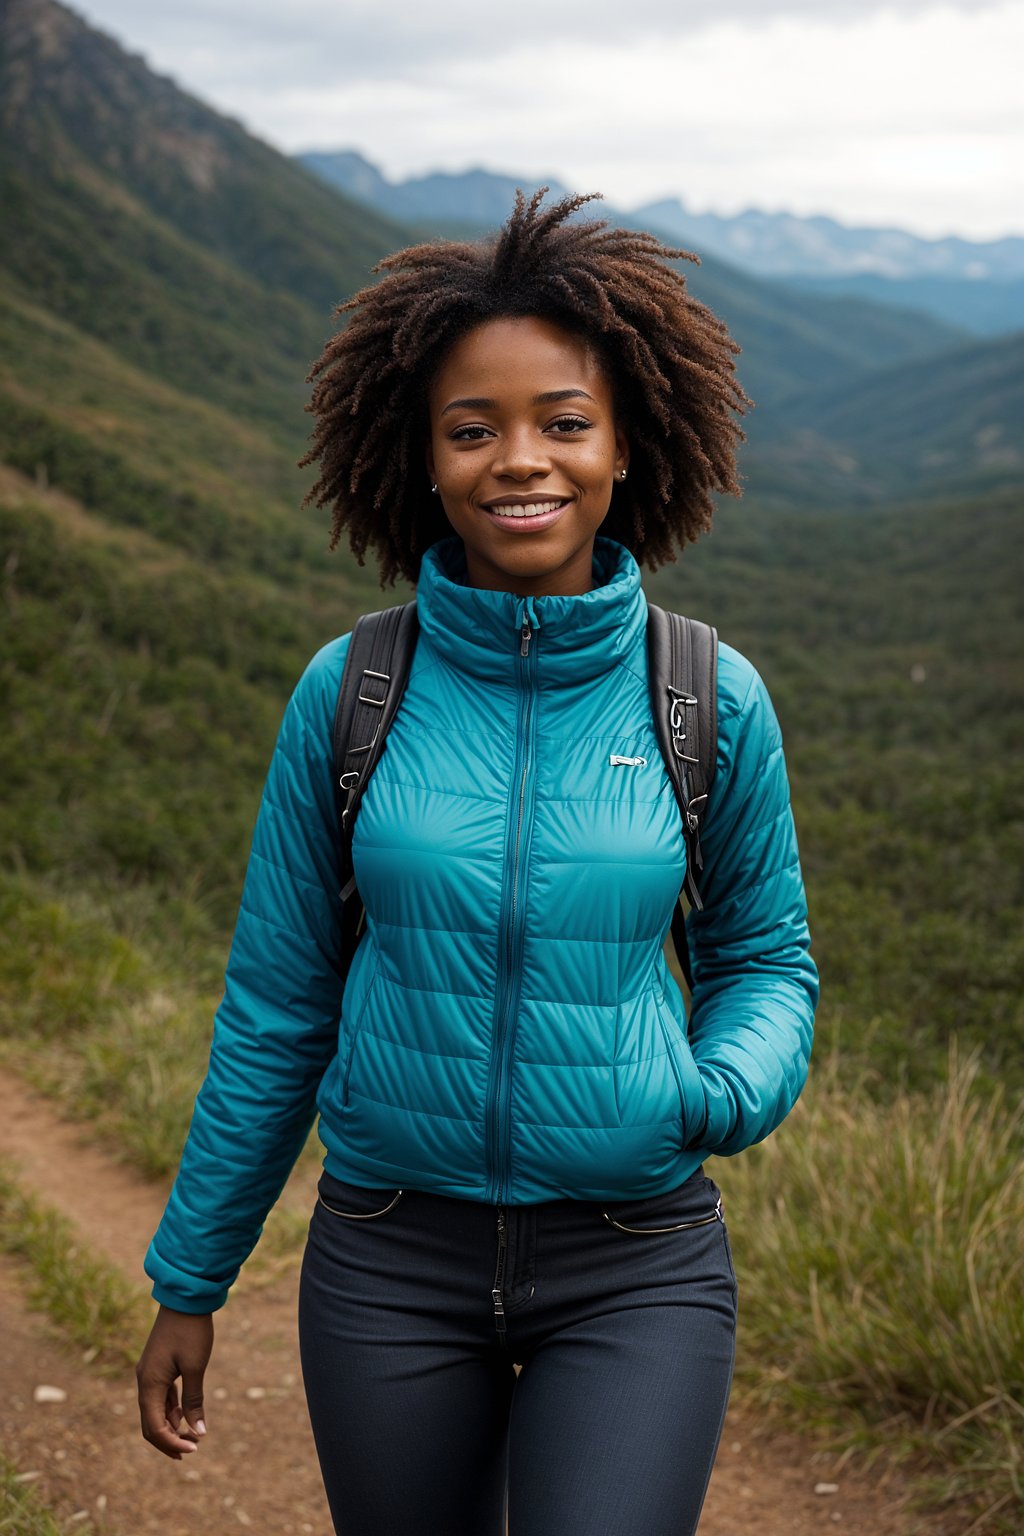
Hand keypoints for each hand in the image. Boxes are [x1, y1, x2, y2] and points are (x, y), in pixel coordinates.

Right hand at [136, 1305, 213, 1458]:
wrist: (185, 1298)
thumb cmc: (191, 1331)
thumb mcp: (195, 1367)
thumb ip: (194, 1401)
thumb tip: (198, 1432)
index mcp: (149, 1383)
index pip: (154, 1427)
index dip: (171, 1442)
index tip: (193, 1449)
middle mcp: (144, 1381)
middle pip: (150, 1423)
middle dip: (168, 1440)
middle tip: (190, 1450)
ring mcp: (149, 1374)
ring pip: (153, 1411)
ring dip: (170, 1426)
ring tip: (191, 1436)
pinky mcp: (157, 1367)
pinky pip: (159, 1397)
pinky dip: (170, 1410)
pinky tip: (184, 1414)